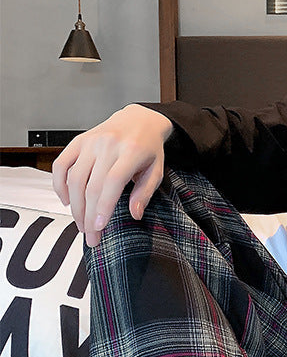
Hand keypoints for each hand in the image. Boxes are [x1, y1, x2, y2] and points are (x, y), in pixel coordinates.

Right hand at [52, 104, 172, 246]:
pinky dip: (59, 185)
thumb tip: (135, 214)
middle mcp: (108, 145)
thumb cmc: (149, 149)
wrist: (138, 120)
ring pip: (74, 178)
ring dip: (75, 206)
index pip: (112, 182)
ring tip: (81, 225)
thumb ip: (145, 192)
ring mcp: (90, 142)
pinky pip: (61, 165)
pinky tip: (66, 201)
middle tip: (90, 237)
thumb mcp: (156, 170)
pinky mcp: (78, 141)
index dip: (103, 206)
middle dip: (88, 215)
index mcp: (131, 152)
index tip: (98, 228)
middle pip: (91, 185)